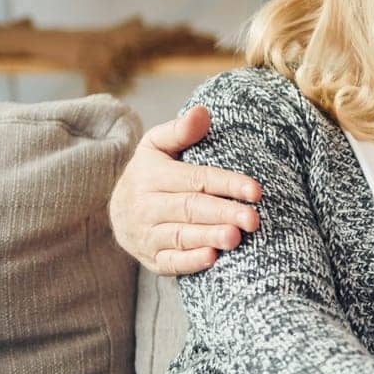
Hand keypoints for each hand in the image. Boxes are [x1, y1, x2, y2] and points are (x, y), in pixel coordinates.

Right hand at [109, 105, 261, 274]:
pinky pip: (170, 262)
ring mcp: (146, 234)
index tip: (255, 190)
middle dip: (223, 213)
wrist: (118, 212)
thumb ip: (181, 130)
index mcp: (151, 174)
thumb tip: (202, 112)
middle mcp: (146, 205)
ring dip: (209, 237)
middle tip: (253, 219)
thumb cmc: (151, 173)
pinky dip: (190, 262)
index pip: (195, 179)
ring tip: (236, 238)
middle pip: (190, 208)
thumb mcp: (157, 146)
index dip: (226, 184)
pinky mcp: (151, 258)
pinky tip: (213, 259)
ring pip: (180, 236)